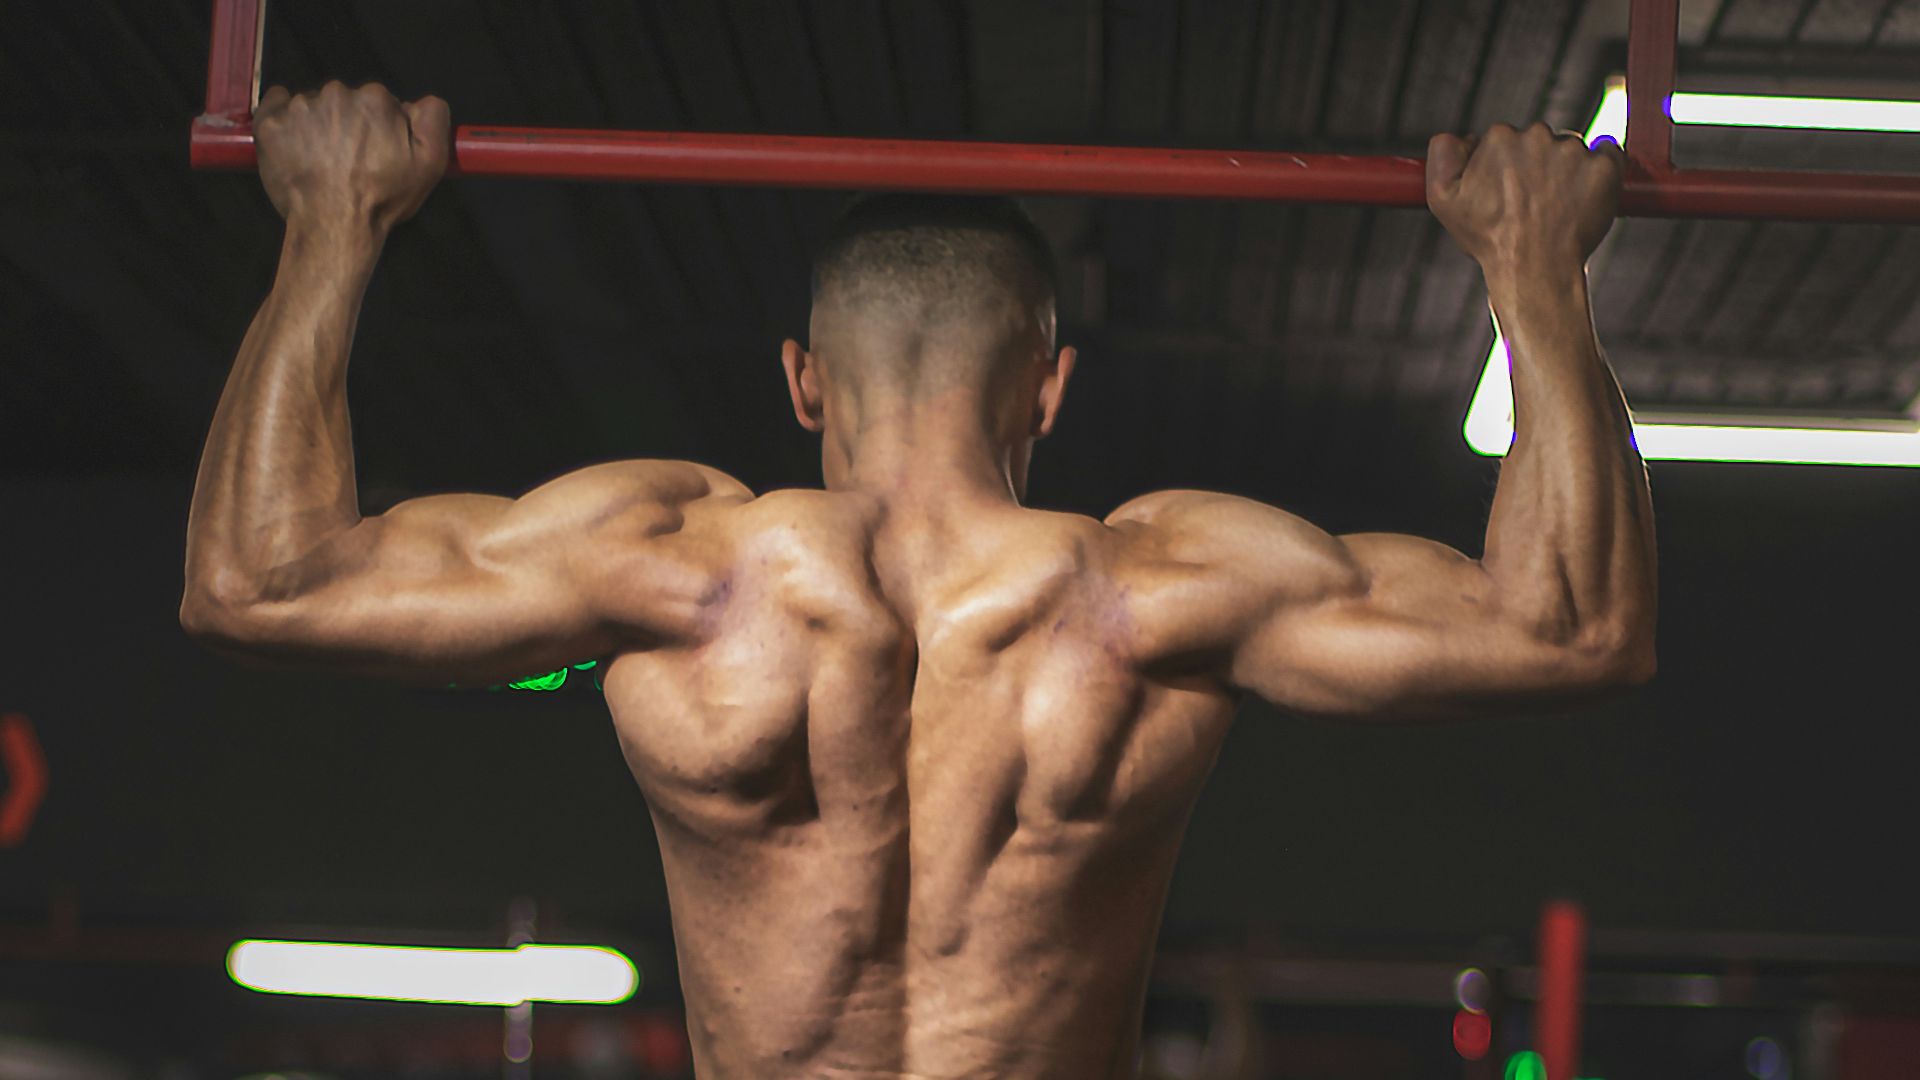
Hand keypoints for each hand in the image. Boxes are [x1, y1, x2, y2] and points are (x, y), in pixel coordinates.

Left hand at [255, 81, 449, 234]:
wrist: (334, 226)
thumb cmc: (382, 198)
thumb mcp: (430, 164)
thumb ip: (434, 121)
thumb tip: (420, 101)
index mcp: (375, 99)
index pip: (378, 102)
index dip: (379, 127)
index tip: (376, 151)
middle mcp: (335, 93)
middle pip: (344, 101)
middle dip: (347, 123)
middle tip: (347, 159)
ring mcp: (299, 106)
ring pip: (312, 105)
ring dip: (316, 124)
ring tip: (320, 159)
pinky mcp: (269, 122)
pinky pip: (276, 104)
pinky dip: (284, 118)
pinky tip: (292, 141)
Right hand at [1426, 122, 1623, 275]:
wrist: (1534, 268)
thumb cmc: (1491, 239)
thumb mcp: (1443, 200)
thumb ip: (1441, 157)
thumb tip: (1453, 136)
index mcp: (1500, 139)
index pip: (1508, 138)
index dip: (1507, 165)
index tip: (1508, 189)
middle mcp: (1537, 136)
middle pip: (1541, 140)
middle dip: (1538, 165)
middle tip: (1533, 202)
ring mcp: (1573, 150)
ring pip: (1572, 150)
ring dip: (1567, 170)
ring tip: (1557, 207)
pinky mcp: (1604, 166)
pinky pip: (1609, 154)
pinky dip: (1601, 169)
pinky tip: (1586, 195)